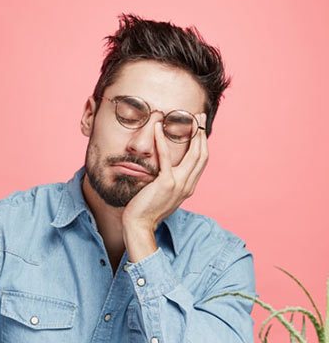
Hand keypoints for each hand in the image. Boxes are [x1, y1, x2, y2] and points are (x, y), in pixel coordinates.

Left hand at [122, 117, 207, 261]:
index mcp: (188, 187)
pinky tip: (157, 128)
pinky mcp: (166, 183)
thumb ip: (170, 182)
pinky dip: (162, 140)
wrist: (139, 225)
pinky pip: (165, 157)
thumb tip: (167, 170)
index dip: (203, 143)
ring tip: (187, 117)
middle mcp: (188, 185)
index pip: (201, 161)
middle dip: (202, 133)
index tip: (200, 128)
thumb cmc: (146, 210)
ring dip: (191, 133)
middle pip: (202, 154)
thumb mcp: (164, 195)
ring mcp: (179, 184)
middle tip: (198, 117)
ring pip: (192, 154)